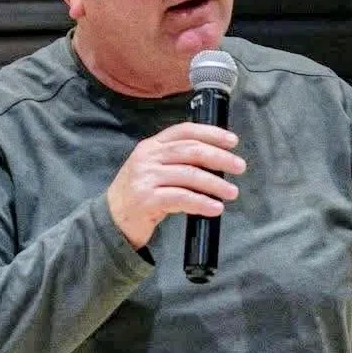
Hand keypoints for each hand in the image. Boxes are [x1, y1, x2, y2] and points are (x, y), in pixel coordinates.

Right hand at [106, 123, 243, 250]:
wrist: (112, 221)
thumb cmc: (139, 195)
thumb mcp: (153, 170)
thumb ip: (177, 162)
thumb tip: (216, 162)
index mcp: (151, 146)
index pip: (184, 131)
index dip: (211, 133)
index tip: (232, 141)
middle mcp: (147, 158)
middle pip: (191, 151)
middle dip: (219, 158)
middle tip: (239, 167)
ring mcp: (145, 178)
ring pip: (189, 175)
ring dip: (215, 184)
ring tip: (232, 192)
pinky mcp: (147, 200)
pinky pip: (182, 198)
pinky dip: (202, 203)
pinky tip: (215, 208)